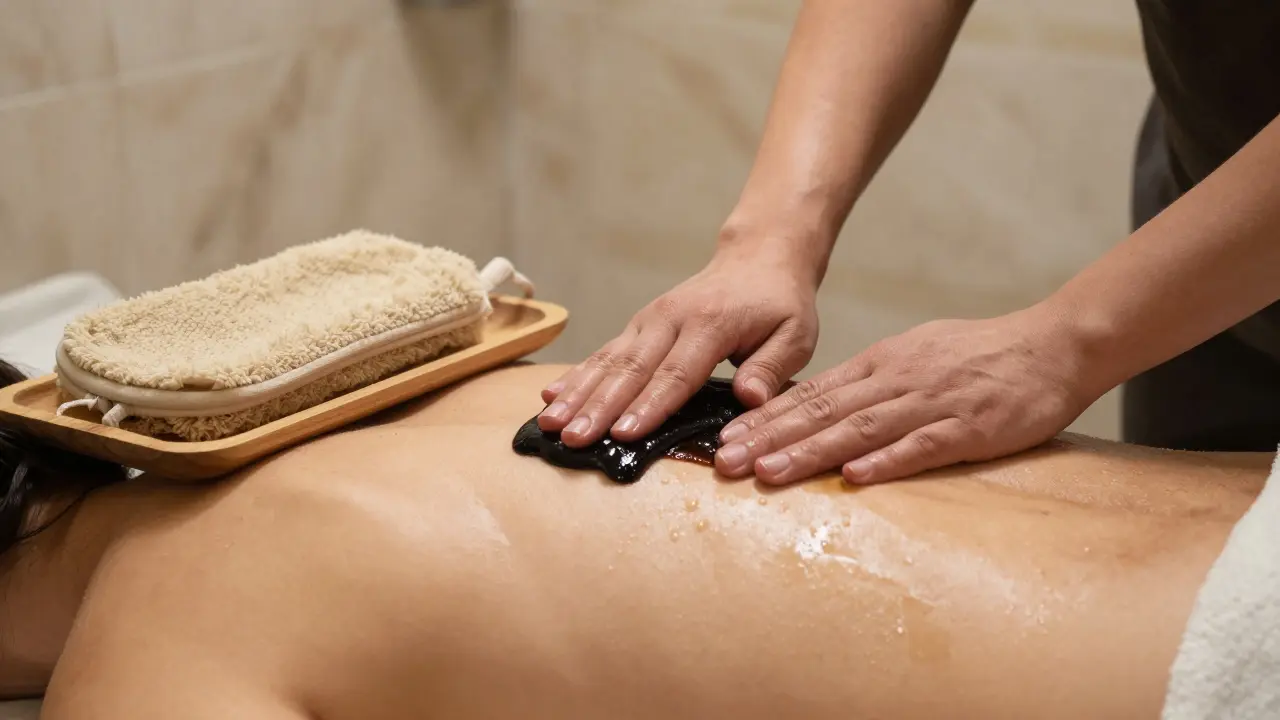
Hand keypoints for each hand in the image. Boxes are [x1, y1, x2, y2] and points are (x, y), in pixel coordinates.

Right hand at [538, 242, 820, 446]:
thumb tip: (749, 399)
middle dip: (599, 407)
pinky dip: (577, 375)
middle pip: (631, 370)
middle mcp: (671, 319)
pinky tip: (551, 397)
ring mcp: (649, 320)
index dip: (649, 407)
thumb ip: (771, 368)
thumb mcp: (795, 334)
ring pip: (609, 361)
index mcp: (711, 324)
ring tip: (551, 422)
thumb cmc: (779, 304)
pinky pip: (604, 353)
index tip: (624, 435)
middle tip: (573, 437)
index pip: (676, 374)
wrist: (758, 259)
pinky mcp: (638, 326)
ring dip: (578, 394)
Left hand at [714, 304, 1101, 484]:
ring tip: (769, 472)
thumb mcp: (911, 356)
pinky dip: (888, 461)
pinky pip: (923, 445)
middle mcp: (896, 380)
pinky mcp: (970, 427)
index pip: (811, 393)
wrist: (1052, 345)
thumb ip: (866, 383)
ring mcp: (932, 403)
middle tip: (725, 462)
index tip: (726, 438)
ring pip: (860, 429)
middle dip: (769, 438)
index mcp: (880, 364)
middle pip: (822, 411)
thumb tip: (816, 407)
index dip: (765, 418)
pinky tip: (855, 477)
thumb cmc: (977, 355)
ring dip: (811, 452)